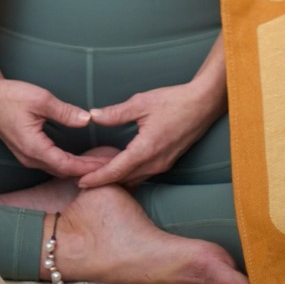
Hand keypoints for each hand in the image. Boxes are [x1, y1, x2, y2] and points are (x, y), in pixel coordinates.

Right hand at [0, 37, 104, 180]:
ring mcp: (26, 156)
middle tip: (111, 166)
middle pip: (64, 171)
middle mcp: (30, 158)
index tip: (108, 165)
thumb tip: (87, 119)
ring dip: (78, 168)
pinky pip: (50, 162)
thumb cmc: (11, 96)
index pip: (67, 165)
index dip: (88, 167)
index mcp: (34, 148)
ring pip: (57, 169)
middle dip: (87, 170)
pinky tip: (78, 158)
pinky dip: (67, 163)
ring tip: (99, 163)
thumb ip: (64, 111)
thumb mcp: (40, 99)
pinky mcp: (26, 150)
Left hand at [77, 35, 227, 188]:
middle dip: (103, 181)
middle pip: (124, 179)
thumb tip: (93, 115)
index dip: (97, 178)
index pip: (116, 171)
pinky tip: (121, 167)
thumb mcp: (141, 103)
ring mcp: (163, 164)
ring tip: (98, 175)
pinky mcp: (168, 161)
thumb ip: (116, 112)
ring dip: (117, 178)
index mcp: (146, 150)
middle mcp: (155, 163)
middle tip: (82, 180)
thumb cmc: (174, 101)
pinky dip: (129, 174)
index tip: (80, 182)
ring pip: (135, 179)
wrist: (203, 103)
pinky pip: (144, 174)